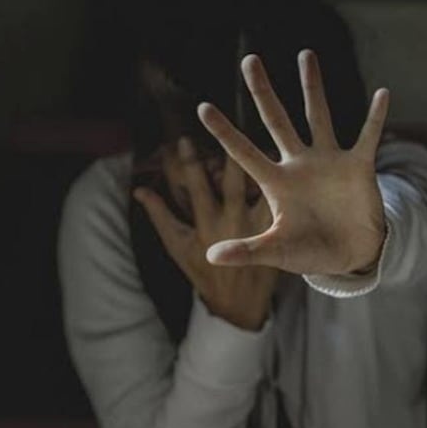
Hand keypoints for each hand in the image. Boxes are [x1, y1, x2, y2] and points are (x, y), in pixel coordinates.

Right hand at [133, 137, 278, 330]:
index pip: (195, 184)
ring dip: (263, 157)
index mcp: (206, 223)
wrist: (241, 304)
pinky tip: (288, 157)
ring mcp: (258, 225)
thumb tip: (139, 190)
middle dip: (228, 150)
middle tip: (231, 123)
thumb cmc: (204, 274)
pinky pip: (279, 201)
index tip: (185, 138)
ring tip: (266, 133)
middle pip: (232, 178)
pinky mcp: (278, 230)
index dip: (189, 161)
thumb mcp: (179, 246)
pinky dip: (285, 178)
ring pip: (260, 184)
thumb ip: (160, 215)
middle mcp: (232, 221)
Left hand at [197, 49, 388, 275]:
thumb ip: (246, 251)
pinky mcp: (358, 167)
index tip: (202, 107)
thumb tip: (211, 257)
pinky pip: (367, 137)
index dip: (224, 132)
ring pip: (317, 116)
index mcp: (275, 184)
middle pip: (276, 121)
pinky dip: (376, 118)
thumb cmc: (307, 252)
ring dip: (312, 87)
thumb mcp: (275, 252)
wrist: (348, 256)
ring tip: (305, 54)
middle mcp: (298, 165)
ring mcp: (328, 162)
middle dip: (262, 92)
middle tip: (248, 60)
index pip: (243, 153)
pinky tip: (382, 93)